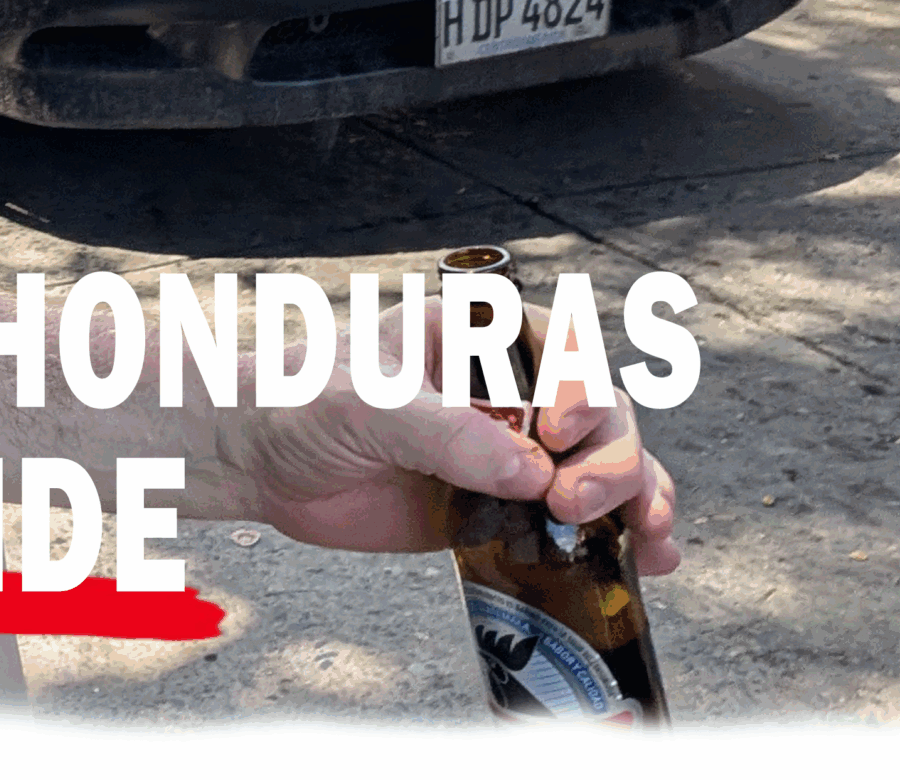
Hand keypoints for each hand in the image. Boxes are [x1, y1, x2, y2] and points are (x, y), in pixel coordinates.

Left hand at [233, 301, 679, 572]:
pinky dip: (617, 539)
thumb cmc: (295, 402)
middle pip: (599, 413)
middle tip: (571, 503)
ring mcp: (506, 450)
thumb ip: (445, 433)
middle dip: (611, 458)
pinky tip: (647, 563)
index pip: (560, 348)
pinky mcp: (497, 507)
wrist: (251, 460)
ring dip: (637, 499)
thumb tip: (529, 474)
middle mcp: (503, 389)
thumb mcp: (364, 404)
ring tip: (647, 540)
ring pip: (602, 466)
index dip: (580, 388)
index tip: (560, 433)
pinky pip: (572, 521)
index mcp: (474, 336)